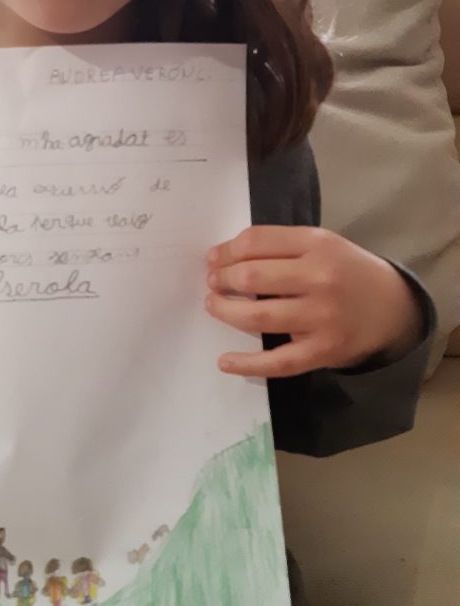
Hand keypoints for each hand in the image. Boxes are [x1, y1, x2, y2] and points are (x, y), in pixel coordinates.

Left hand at [205, 226, 423, 377]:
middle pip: (252, 277)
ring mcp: (323, 317)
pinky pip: (278, 362)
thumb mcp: (319, 244)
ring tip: (213, 306)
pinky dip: (247, 364)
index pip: (256, 241)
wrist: (393, 308)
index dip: (226, 251)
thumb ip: (277, 246)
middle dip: (222, 280)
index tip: (213, 259)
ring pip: (258, 316)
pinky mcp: (324, 351)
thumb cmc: (345, 271)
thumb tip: (221, 258)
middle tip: (213, 284)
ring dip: (225, 311)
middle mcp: (320, 278)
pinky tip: (224, 361)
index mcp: (316, 244)